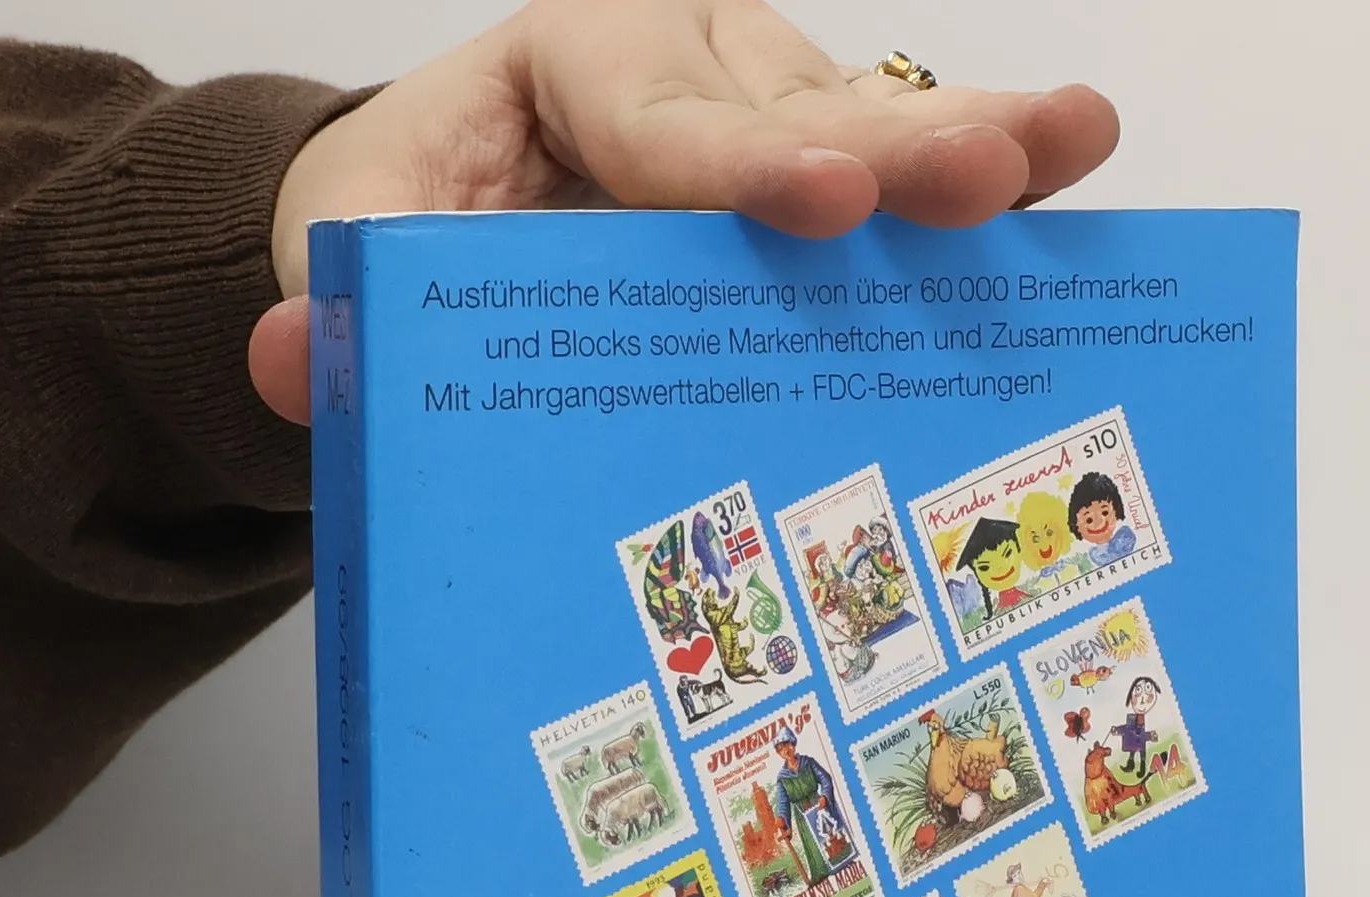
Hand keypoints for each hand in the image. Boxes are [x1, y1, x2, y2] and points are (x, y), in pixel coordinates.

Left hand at [249, 0, 1118, 421]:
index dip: (742, 163)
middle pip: (805, 106)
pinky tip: (1076, 189)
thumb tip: (293, 362)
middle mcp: (695, 67)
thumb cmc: (422, 223)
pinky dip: (988, 196)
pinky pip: (907, 182)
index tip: (820, 200)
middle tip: (988, 176)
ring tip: (1076, 147)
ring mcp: (776, 115)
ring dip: (980, 152)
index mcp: (576, 62)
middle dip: (904, 146)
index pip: (665, 118)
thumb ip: (338, 308)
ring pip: (881, 128)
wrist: (459, 219)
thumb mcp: (361, 250)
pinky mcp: (824, 173)